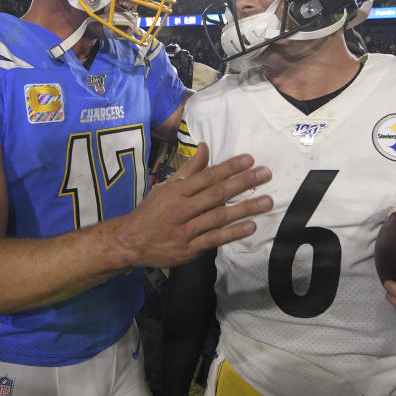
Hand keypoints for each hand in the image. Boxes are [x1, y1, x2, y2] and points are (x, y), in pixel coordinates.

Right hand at [120, 142, 272, 268]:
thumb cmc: (151, 212)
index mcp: (178, 190)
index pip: (208, 175)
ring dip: (245, 208)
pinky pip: (214, 239)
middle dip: (243, 183)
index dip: (230, 167)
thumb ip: (189, 168)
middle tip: (266, 174)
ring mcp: (186, 229)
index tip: (250, 160)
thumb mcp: (166, 186)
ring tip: (266, 201)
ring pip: (219, 216)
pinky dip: (233, 233)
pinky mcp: (189, 248)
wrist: (129, 242)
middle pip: (217, 193)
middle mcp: (182, 208)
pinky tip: (250, 226)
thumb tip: (204, 147)